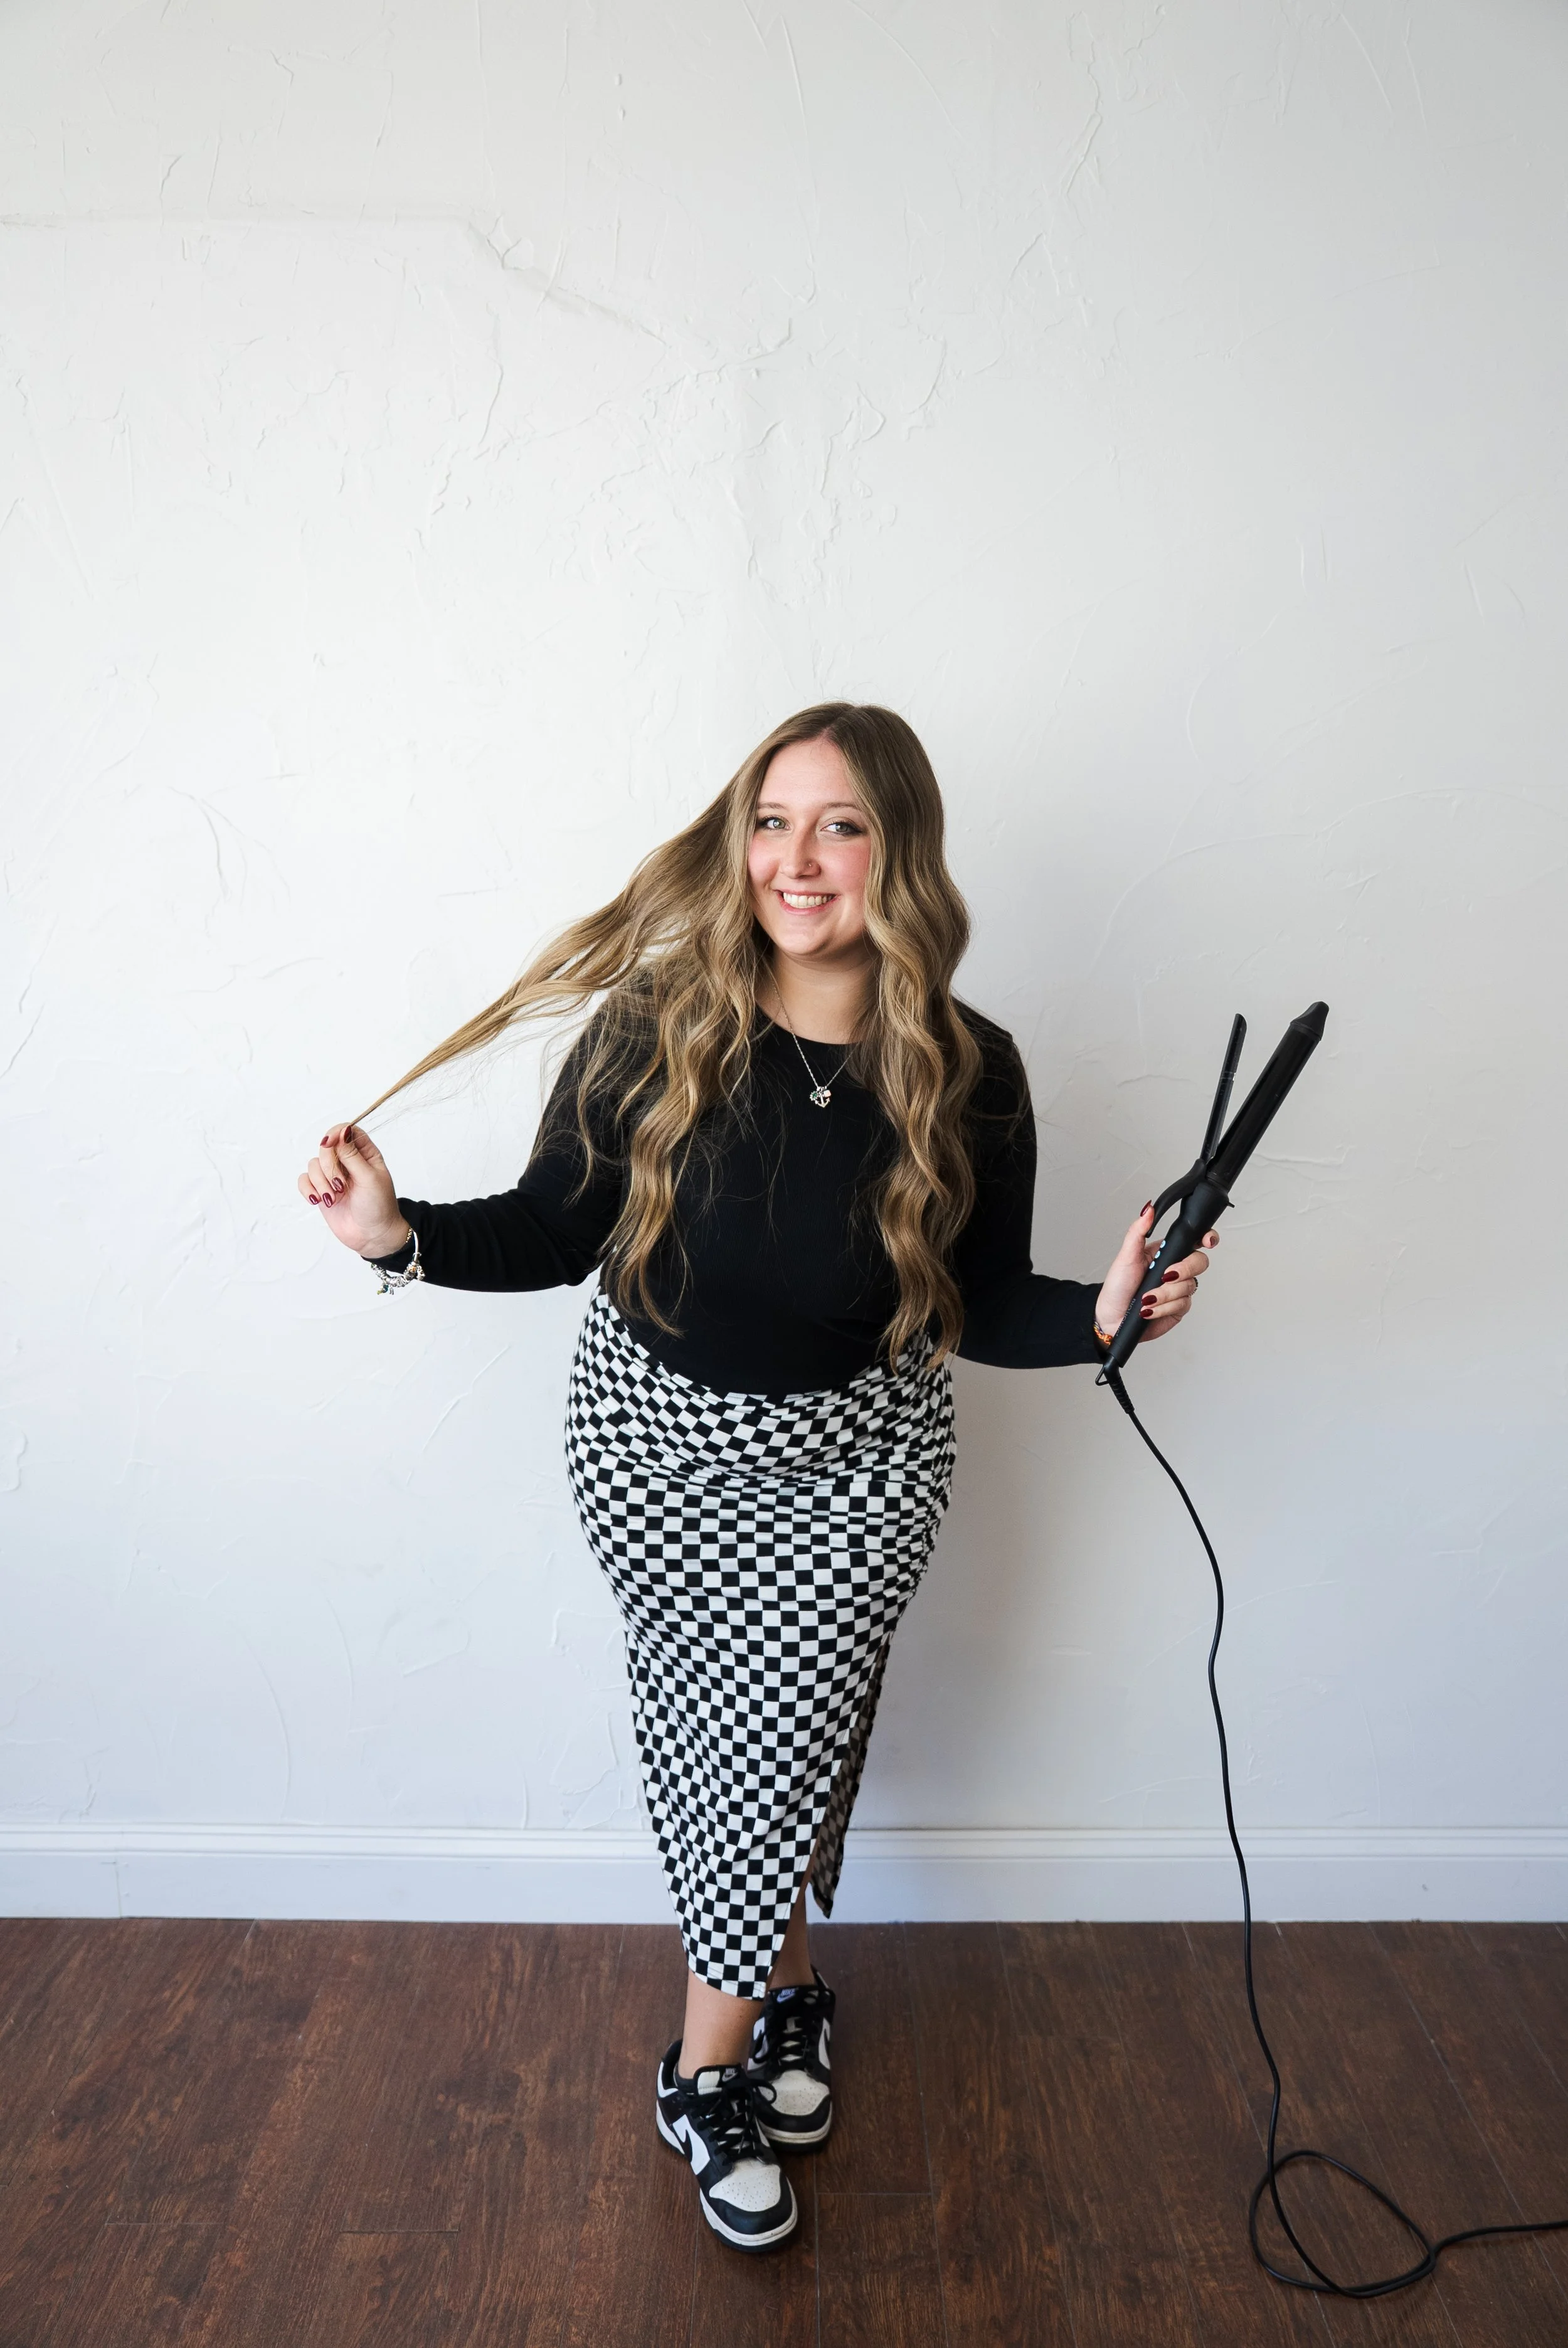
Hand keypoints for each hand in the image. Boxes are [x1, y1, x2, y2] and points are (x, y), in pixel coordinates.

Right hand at [297, 1124, 409, 1259]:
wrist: (372, 1236)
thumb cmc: (379, 1207)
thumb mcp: (369, 1178)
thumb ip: (352, 1155)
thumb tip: (341, 1131)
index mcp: (365, 1153)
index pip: (346, 1130)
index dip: (336, 1134)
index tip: (329, 1145)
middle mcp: (348, 1161)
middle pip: (326, 1146)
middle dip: (328, 1166)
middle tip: (340, 1185)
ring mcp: (333, 1176)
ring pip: (313, 1164)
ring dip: (320, 1182)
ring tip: (333, 1198)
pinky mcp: (322, 1190)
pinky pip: (304, 1180)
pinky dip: (308, 1189)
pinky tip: (318, 1200)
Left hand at [1094, 1203, 1218, 1344]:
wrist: (1112, 1318)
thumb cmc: (1117, 1286)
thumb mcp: (1126, 1256)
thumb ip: (1138, 1231)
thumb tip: (1148, 1209)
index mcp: (1166, 1252)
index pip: (1193, 1240)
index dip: (1207, 1238)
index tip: (1207, 1240)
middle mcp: (1176, 1268)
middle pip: (1200, 1262)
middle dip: (1183, 1270)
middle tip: (1164, 1276)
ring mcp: (1179, 1288)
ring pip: (1189, 1286)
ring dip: (1165, 1294)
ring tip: (1145, 1298)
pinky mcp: (1179, 1306)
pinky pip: (1183, 1304)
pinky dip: (1164, 1307)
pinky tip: (1150, 1309)